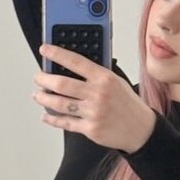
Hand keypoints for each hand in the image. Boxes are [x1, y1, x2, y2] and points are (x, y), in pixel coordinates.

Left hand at [34, 44, 155, 152]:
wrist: (141, 129)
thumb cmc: (128, 105)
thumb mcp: (117, 82)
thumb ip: (96, 74)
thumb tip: (71, 66)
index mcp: (104, 78)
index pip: (75, 61)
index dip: (56, 54)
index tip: (44, 50)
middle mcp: (98, 94)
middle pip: (62, 84)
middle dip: (44, 79)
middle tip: (38, 77)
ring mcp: (93, 112)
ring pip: (59, 104)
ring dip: (44, 99)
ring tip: (38, 95)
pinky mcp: (90, 129)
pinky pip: (65, 123)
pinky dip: (52, 119)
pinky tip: (46, 115)